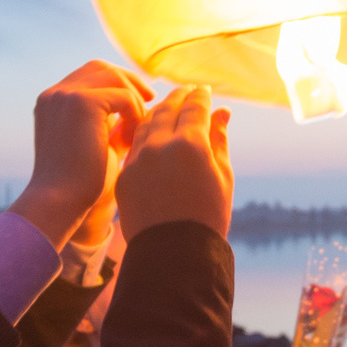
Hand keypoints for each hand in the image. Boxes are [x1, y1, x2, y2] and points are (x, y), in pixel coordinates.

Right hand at [9, 61, 153, 249]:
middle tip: (151, 97)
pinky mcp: (81, 103)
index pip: (89, 76)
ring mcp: (65, 95)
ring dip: (134, 99)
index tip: (140, 99)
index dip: (117, 83)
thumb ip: (109, 125)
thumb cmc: (79, 184)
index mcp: (52, 102)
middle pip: (101, 68)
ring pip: (114, 77)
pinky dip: (135, 113)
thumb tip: (136, 111)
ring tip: (140, 128)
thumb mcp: (95, 144)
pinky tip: (133, 139)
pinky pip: (123, 96)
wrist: (59, 202)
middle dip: (129, 80)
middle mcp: (54, 93)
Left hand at [115, 85, 232, 238]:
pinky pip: (134, 144)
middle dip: (179, 97)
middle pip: (168, 108)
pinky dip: (144, 133)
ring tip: (169, 109)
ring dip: (159, 111)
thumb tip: (222, 112)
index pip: (195, 106)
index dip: (201, 96)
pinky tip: (151, 133)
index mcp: (191, 144)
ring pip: (147, 123)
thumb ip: (219, 140)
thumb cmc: (208, 218)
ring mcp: (138, 160)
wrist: (174, 255)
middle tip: (188, 92)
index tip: (205, 91)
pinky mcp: (124, 174)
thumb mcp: (223, 177)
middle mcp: (161, 146)